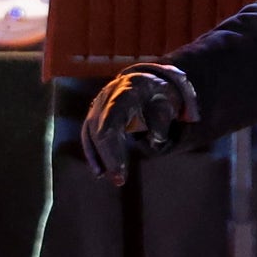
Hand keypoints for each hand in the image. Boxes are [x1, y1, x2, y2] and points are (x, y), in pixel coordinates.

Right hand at [81, 64, 198, 186]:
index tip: (121, 171)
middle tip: (118, 180)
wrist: (149, 77)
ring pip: (90, 131)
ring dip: (98, 155)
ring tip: (105, 176)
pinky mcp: (95, 110)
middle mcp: (108, 95)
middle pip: (99, 128)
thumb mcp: (167, 102)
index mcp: (127, 90)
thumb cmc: (160, 92)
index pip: (111, 122)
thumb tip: (154, 141)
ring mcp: (99, 101)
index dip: (112, 150)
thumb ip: (161, 121)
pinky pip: (88, 132)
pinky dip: (93, 151)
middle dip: (107, 156)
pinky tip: (99, 169)